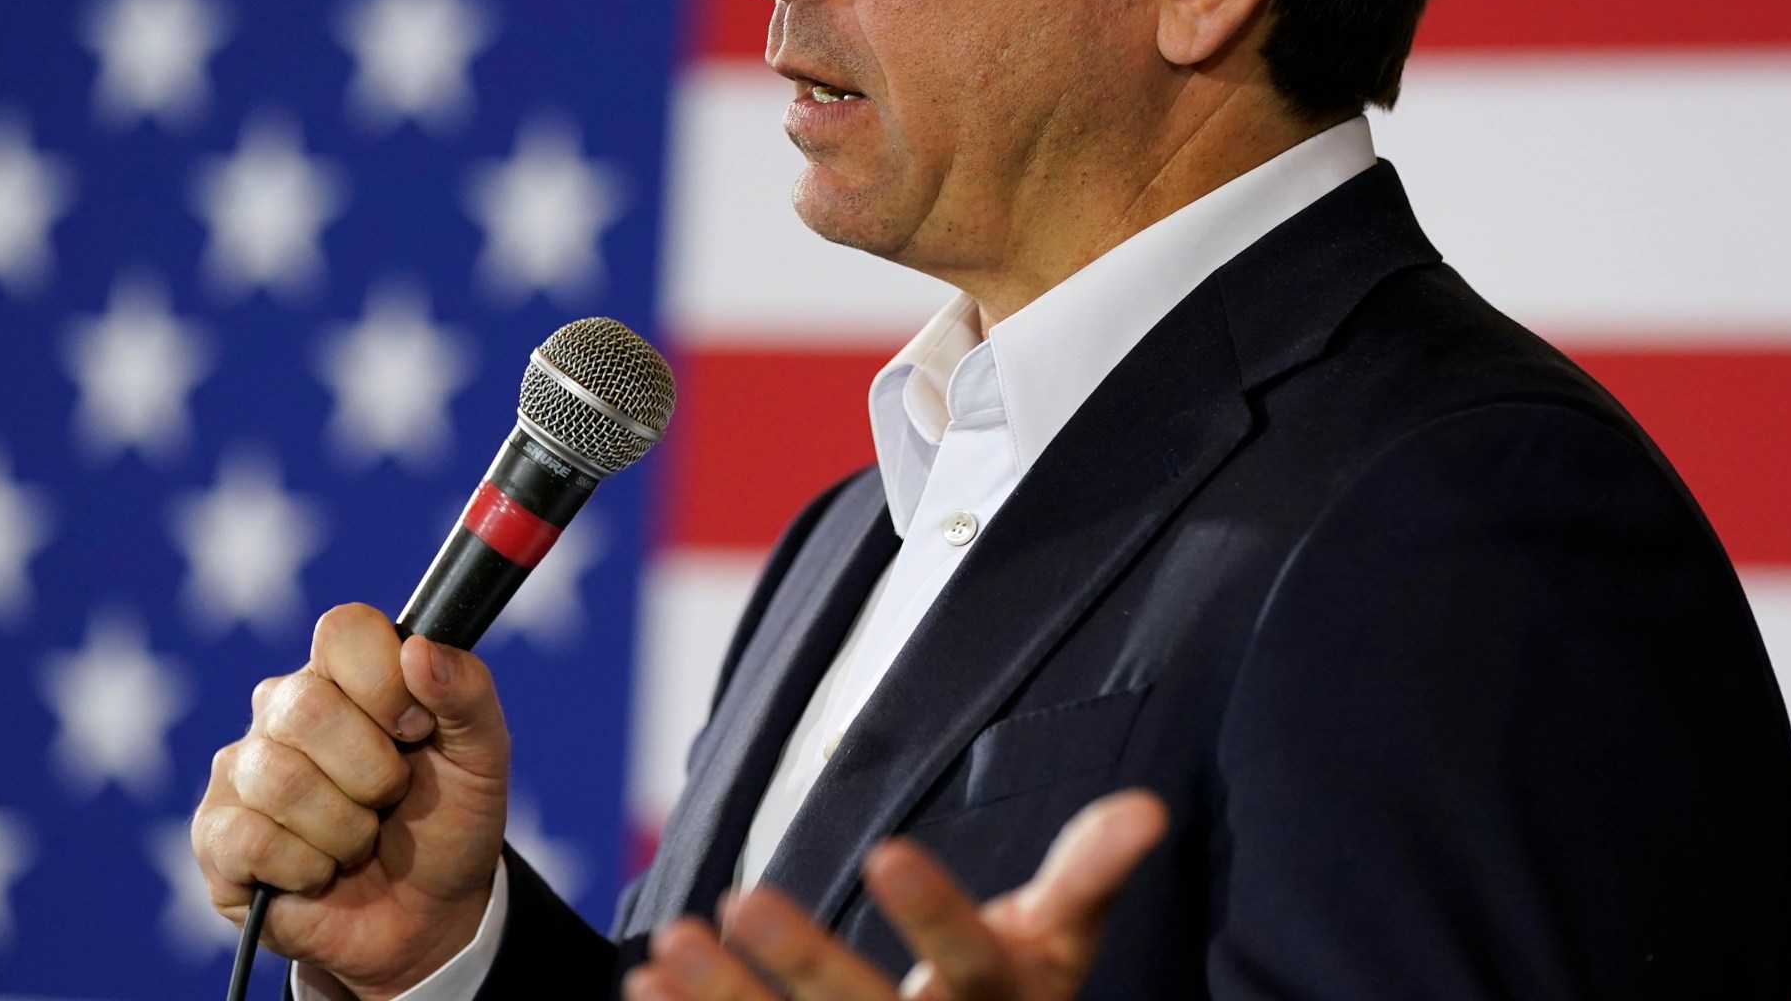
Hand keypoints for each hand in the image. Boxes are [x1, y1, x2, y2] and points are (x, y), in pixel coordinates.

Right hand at [190, 603, 511, 999]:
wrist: (427, 916)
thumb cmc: (448, 822)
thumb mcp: (483, 757)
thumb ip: (468, 693)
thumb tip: (419, 650)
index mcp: (345, 674)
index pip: (342, 630)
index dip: (385, 683)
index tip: (417, 731)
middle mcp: (281, 710)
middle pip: (305, 707)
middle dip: (373, 772)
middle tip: (389, 798)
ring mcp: (242, 770)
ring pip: (280, 780)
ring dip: (347, 829)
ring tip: (358, 840)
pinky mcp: (216, 835)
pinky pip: (251, 840)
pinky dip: (308, 869)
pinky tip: (321, 872)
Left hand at [628, 790, 1168, 1000]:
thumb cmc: (1021, 1000)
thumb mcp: (1061, 949)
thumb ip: (1087, 877)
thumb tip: (1148, 808)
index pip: (972, 957)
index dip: (935, 911)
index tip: (887, 851)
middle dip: (804, 963)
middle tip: (744, 896)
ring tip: (669, 942)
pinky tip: (642, 992)